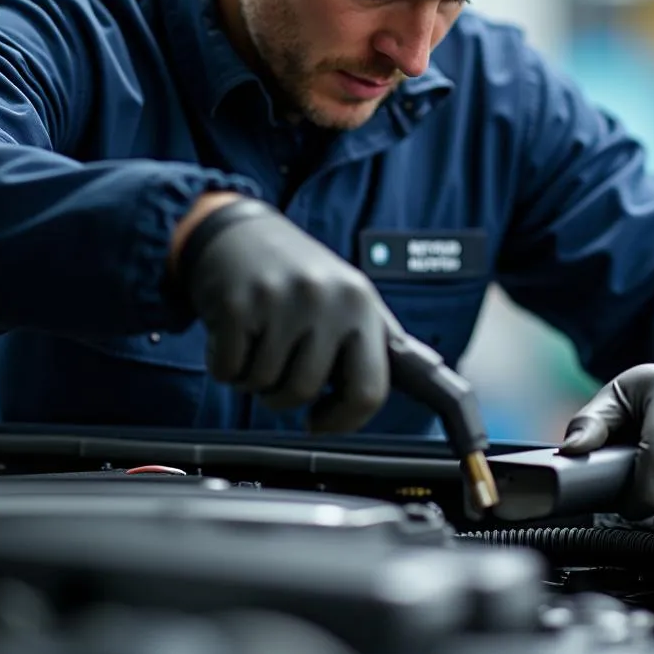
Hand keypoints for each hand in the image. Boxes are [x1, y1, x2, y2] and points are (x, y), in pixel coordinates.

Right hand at [176, 197, 395, 432]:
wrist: (238, 232)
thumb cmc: (298, 274)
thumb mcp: (350, 295)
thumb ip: (380, 337)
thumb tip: (428, 368)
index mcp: (361, 304)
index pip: (369, 390)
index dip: (343, 420)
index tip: (319, 421)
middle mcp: (325, 299)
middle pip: (305, 390)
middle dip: (284, 396)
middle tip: (277, 371)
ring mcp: (280, 300)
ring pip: (264, 384)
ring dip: (253, 379)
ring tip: (258, 344)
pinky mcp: (236, 304)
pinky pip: (229, 371)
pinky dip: (225, 367)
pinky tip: (234, 338)